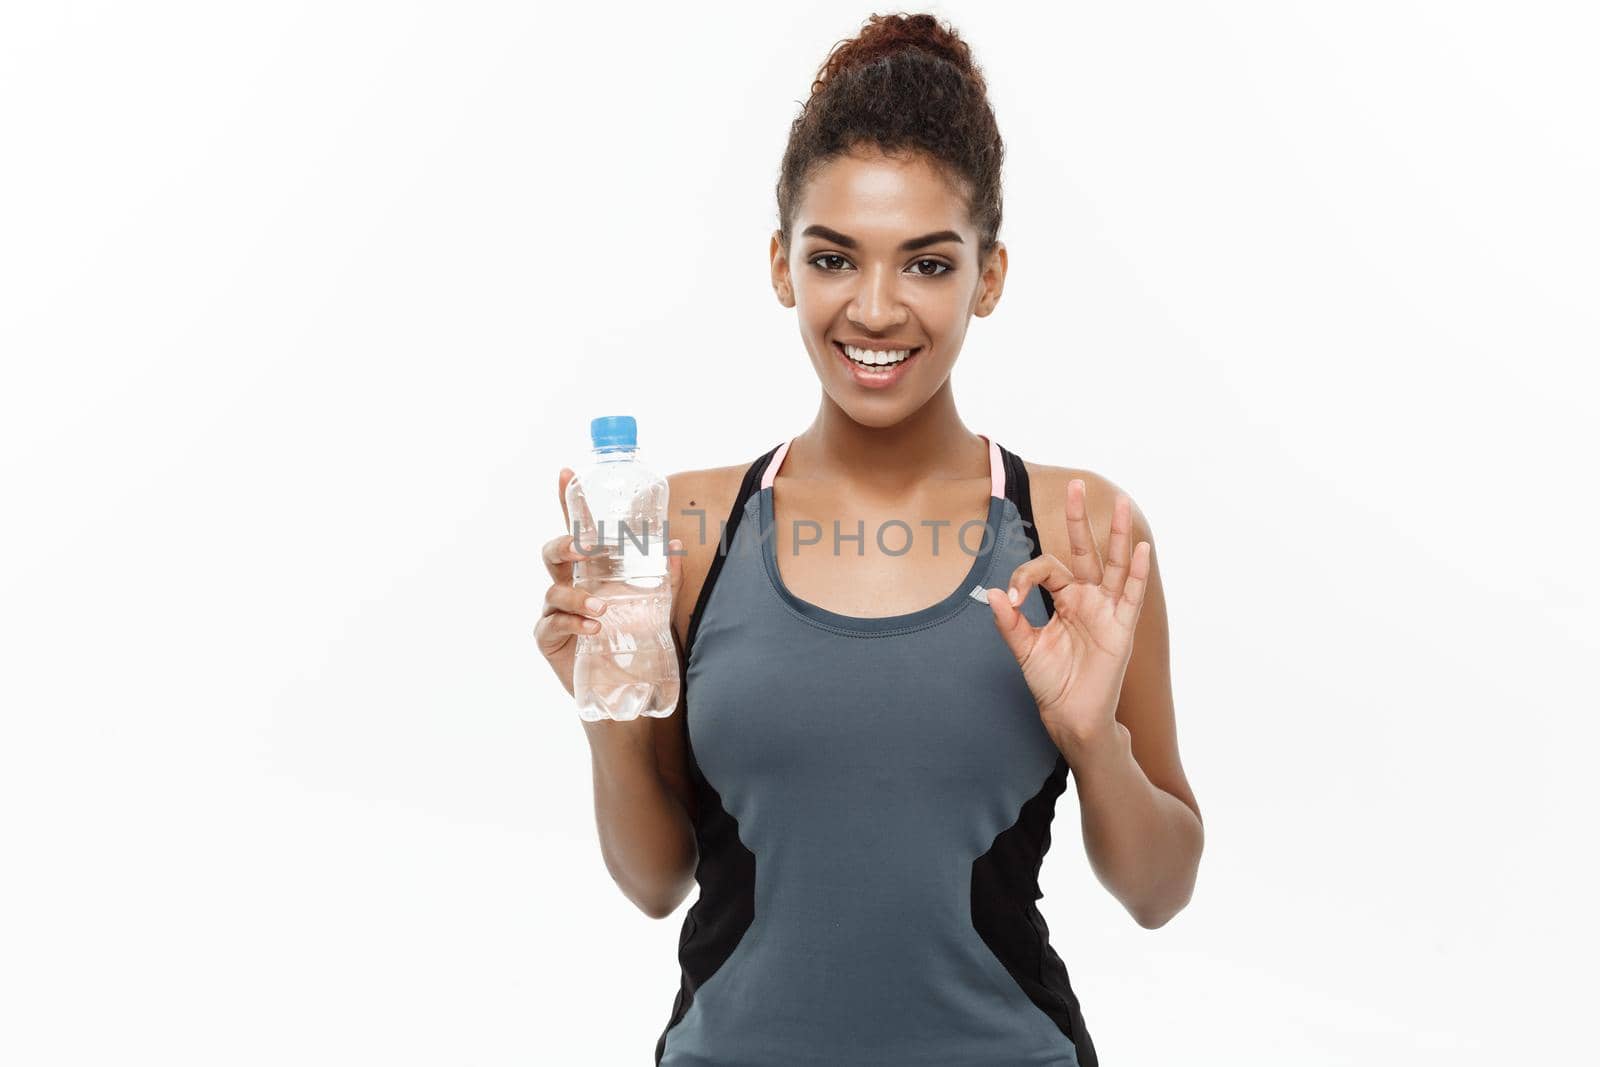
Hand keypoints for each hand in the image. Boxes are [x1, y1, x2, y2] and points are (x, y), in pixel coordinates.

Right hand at [535, 467, 684, 696]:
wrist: (631, 696)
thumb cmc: (639, 646)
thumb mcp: (658, 609)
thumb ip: (666, 580)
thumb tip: (675, 547)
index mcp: (592, 572)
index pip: (578, 531)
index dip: (570, 502)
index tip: (566, 473)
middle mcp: (570, 587)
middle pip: (553, 553)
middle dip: (565, 543)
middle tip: (586, 547)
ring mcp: (556, 614)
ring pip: (552, 589)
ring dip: (577, 594)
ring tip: (602, 608)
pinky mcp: (550, 642)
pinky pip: (551, 624)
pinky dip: (572, 622)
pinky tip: (594, 628)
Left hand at [984, 479, 1150, 753]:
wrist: (1072, 717)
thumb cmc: (1052, 684)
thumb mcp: (1025, 650)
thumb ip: (1010, 622)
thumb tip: (993, 593)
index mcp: (1063, 600)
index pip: (1047, 569)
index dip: (1026, 576)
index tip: (1012, 598)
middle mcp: (1086, 599)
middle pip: (1085, 550)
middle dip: (1080, 519)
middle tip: (1075, 484)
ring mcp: (1106, 610)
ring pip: (1113, 564)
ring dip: (1116, 535)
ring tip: (1120, 504)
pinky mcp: (1121, 628)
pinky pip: (1131, 595)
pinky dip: (1137, 572)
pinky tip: (1140, 547)